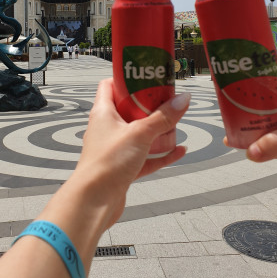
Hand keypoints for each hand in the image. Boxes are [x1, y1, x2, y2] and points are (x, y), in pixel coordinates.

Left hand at [73, 79, 189, 228]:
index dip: (126, 78)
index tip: (146, 76)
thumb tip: (182, 99)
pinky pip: (145, 157)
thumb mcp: (140, 134)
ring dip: (157, 131)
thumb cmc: (107, 163)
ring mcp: (115, 148)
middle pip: (129, 109)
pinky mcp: (123, 167)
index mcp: (103, 113)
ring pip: (139, 134)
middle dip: (149, 106)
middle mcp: (107, 128)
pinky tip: (178, 151)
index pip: (110, 85)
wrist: (94, 201)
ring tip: (176, 124)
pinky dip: (161, 154)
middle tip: (167, 100)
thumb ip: (162, 117)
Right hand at [224, 93, 276, 164]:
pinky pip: (273, 151)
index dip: (246, 102)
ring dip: (251, 139)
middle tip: (229, 126)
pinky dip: (261, 153)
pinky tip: (250, 153)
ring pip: (265, 136)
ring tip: (234, 139)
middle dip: (244, 122)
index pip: (261, 99)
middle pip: (260, 118)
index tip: (230, 107)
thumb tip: (252, 152)